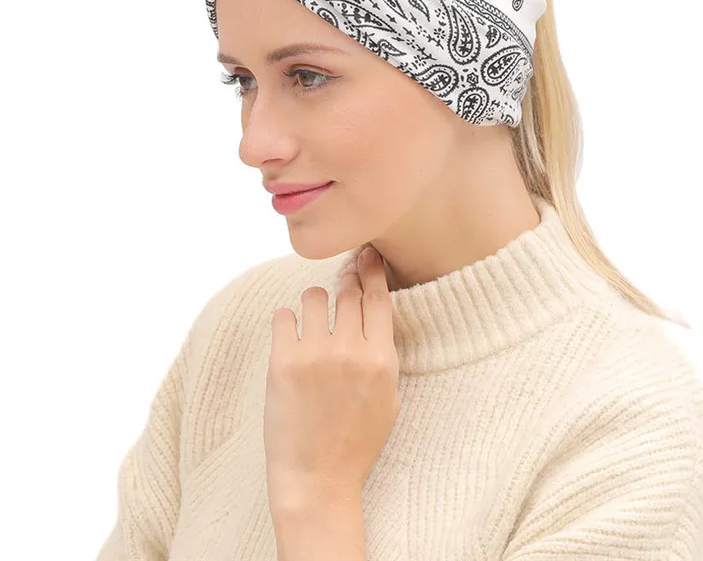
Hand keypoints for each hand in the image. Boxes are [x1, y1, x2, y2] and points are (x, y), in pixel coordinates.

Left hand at [264, 245, 399, 514]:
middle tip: (342, 277)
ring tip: (314, 325)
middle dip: (346, 279)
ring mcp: (314, 355)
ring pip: (315, 295)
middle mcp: (350, 351)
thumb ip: (383, 349)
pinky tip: (291, 338)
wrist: (316, 480)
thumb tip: (372, 303)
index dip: (372, 269)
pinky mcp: (282, 362)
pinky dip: (287, 321)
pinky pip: (282, 315)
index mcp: (381, 358)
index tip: (367, 253)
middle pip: (348, 290)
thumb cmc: (356, 440)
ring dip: (316, 304)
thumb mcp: (389, 396)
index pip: (378, 295)